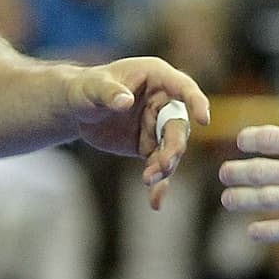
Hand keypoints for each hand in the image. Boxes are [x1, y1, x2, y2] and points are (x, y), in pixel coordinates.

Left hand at [64, 57, 210, 209]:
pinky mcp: (150, 146)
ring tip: (149, 180)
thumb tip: (125, 101)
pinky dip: (158, 184)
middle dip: (174, 146)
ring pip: (171, 149)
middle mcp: (163, 100)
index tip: (202, 119)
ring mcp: (158, 125)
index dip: (195, 101)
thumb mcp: (91, 88)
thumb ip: (108, 93)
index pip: (183, 87)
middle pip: (178, 125)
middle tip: (164, 164)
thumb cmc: (84, 88)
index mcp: (156, 76)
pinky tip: (155, 201)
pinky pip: (159, 165)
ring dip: (165, 166)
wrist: (75, 110)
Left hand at [220, 105, 278, 240]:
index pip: (271, 139)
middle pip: (263, 170)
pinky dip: (270, 230)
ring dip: (244, 200)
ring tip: (227, 200)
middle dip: (237, 172)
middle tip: (223, 174)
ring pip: (272, 200)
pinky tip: (253, 231)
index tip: (240, 143)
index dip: (249, 141)